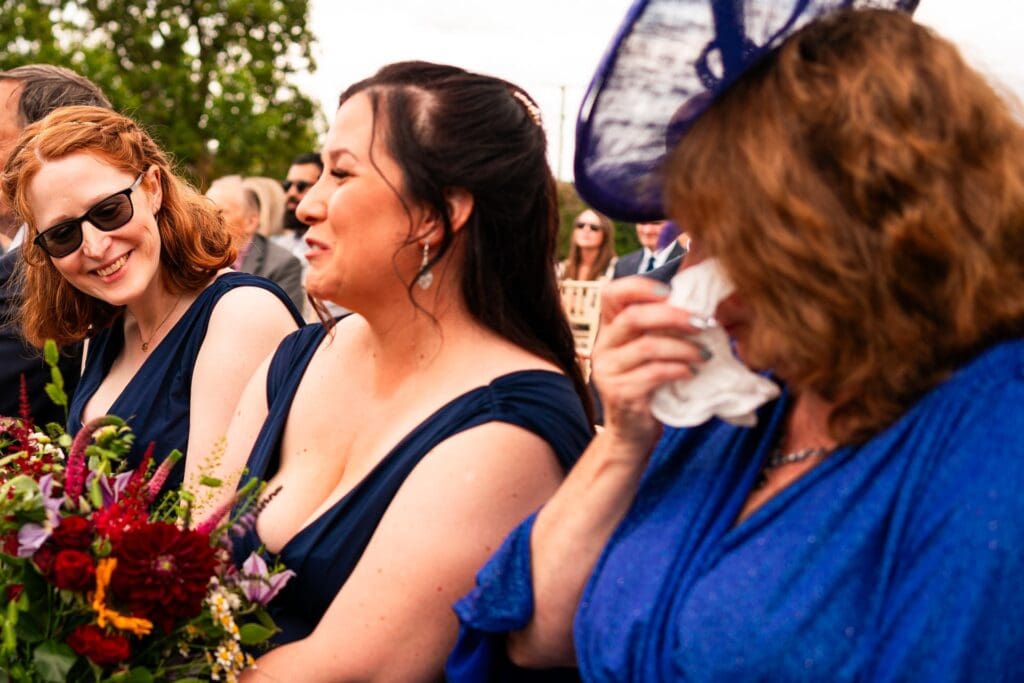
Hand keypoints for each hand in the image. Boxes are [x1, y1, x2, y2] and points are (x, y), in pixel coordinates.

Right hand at [591, 277, 708, 453]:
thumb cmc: (647, 387)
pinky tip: (692, 373)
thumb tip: (698, 302)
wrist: (632, 434)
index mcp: (609, 329)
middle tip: (704, 324)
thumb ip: (659, 329)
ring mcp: (608, 371)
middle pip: (634, 317)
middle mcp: (602, 346)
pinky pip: (654, 374)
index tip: (671, 292)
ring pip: (647, 347)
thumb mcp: (648, 353)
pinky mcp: (620, 393)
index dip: (640, 286)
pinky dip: (678, 370)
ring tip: (705, 354)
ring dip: (684, 348)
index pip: (611, 293)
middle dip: (674, 316)